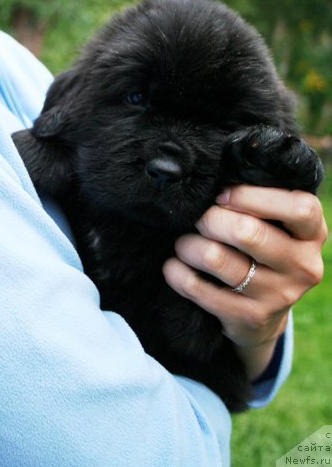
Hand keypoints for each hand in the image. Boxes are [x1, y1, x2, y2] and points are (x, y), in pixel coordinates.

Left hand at [162, 185, 327, 380]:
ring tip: (183, 241)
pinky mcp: (249, 318)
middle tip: (197, 219)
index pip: (298, 207)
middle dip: (209, 219)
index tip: (222, 195)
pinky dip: (177, 272)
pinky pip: (199, 289)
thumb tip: (214, 169)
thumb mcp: (275, 222)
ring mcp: (279, 296)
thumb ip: (259, 196)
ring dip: (188, 244)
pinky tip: (174, 265)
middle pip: (247, 232)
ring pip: (216, 258)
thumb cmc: (262, 246)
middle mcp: (303, 266)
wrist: (263, 311)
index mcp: (312, 233)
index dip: (252, 196)